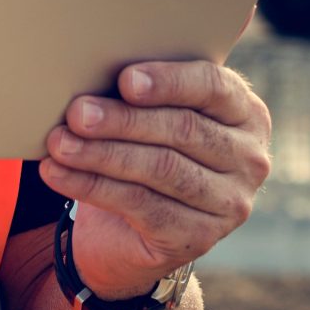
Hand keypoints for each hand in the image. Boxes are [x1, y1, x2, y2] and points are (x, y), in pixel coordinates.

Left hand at [38, 60, 271, 298]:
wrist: (135, 231)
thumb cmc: (145, 151)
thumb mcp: (153, 116)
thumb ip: (142, 94)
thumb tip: (90, 71)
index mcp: (246, 113)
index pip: (214, 88)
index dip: (169, 82)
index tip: (125, 80)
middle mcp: (249, 159)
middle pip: (183, 130)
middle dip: (123, 120)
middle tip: (76, 113)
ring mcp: (229, 203)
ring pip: (161, 169)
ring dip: (102, 154)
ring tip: (60, 143)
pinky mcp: (199, 238)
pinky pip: (141, 205)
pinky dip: (93, 186)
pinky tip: (59, 174)